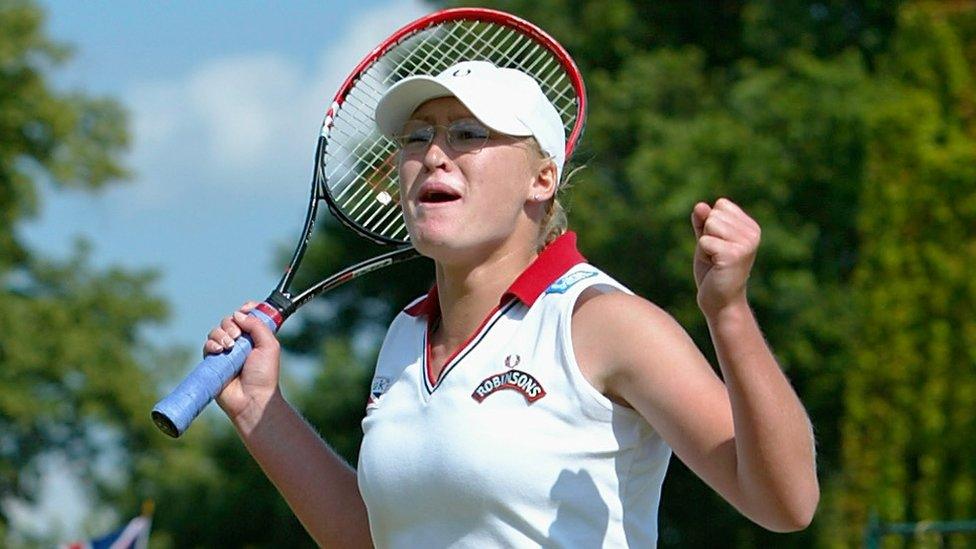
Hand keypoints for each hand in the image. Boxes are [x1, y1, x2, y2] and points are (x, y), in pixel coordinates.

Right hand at [204, 301, 281, 426]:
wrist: (252, 398)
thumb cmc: (264, 375)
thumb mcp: (269, 345)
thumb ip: (257, 326)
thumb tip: (238, 314)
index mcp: (255, 337)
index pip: (248, 315)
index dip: (245, 309)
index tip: (245, 309)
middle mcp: (240, 342)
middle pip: (230, 321)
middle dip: (231, 325)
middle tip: (237, 338)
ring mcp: (226, 352)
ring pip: (217, 331)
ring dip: (221, 335)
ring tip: (229, 347)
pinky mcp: (214, 361)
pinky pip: (207, 345)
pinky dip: (211, 343)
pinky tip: (219, 350)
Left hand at [691, 198, 760, 316]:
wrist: (720, 301)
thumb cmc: (714, 270)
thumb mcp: (707, 240)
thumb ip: (703, 221)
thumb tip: (700, 205)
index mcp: (751, 227)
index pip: (721, 205)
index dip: (710, 224)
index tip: (718, 245)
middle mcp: (753, 233)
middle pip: (714, 214)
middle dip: (707, 234)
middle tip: (715, 255)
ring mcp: (746, 244)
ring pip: (709, 225)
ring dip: (704, 244)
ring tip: (715, 260)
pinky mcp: (734, 255)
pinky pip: (705, 241)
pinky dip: (703, 254)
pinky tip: (715, 266)